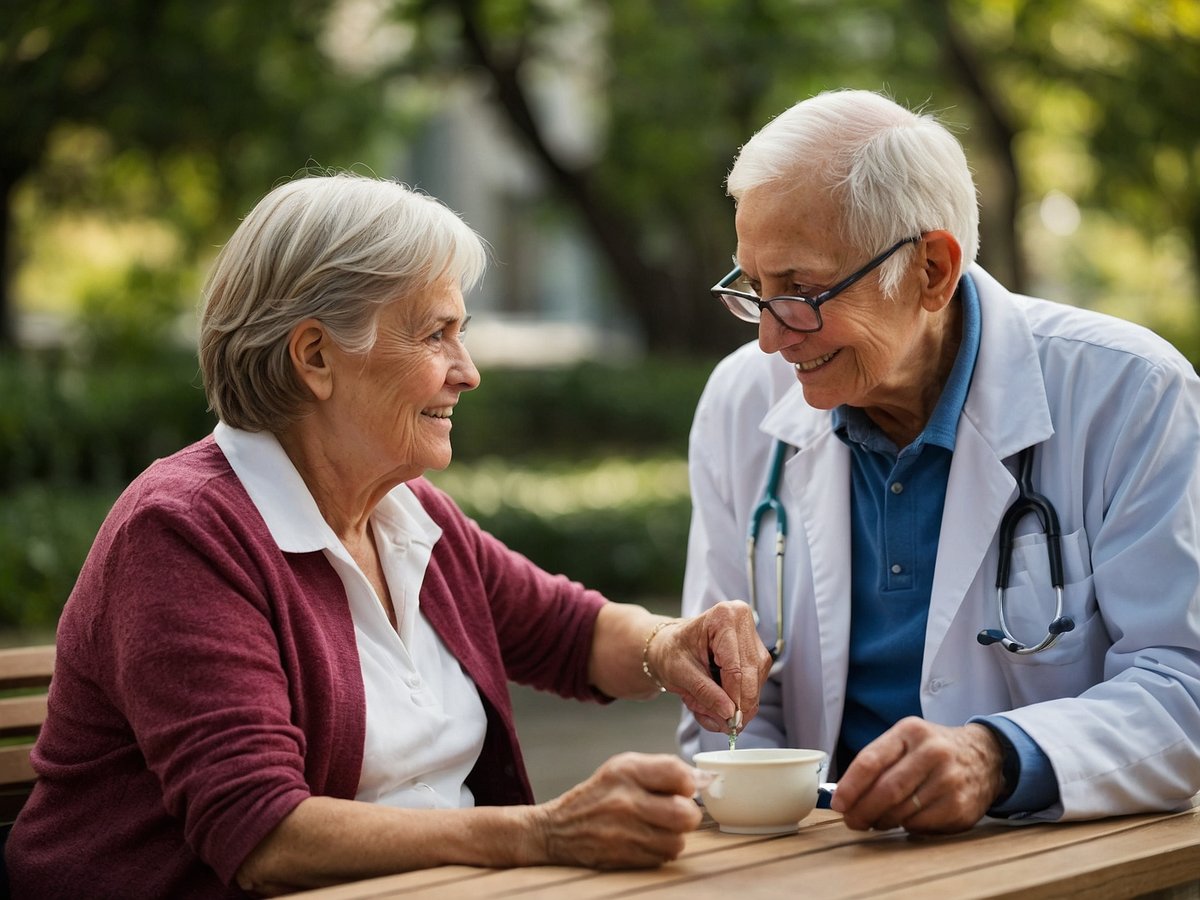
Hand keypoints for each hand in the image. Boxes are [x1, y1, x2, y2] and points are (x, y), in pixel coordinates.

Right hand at [533, 753, 703, 867]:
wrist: (558, 829)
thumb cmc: (599, 795)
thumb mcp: (624, 767)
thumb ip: (664, 769)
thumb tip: (704, 780)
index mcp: (627, 771)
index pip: (679, 774)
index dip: (690, 784)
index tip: (684, 788)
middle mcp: (625, 801)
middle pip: (685, 814)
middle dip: (688, 814)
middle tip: (678, 812)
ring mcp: (623, 832)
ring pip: (677, 841)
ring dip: (674, 836)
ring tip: (659, 827)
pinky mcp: (623, 857)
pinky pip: (662, 857)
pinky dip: (660, 850)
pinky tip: (646, 840)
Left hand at [649, 600, 771, 733]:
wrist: (672, 645)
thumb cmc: (673, 651)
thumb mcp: (680, 673)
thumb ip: (705, 693)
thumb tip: (728, 715)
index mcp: (723, 617)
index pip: (736, 667)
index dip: (734, 699)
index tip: (730, 723)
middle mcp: (743, 621)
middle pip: (750, 675)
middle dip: (739, 705)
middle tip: (727, 726)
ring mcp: (753, 637)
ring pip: (756, 682)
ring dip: (738, 703)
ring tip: (713, 712)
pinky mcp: (756, 653)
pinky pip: (755, 683)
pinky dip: (739, 698)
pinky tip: (721, 704)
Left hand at [830, 719, 1004, 833]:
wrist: (984, 757)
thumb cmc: (932, 751)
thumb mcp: (906, 740)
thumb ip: (877, 760)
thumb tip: (844, 794)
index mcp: (911, 732)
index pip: (870, 761)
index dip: (849, 786)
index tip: (838, 804)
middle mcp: (932, 753)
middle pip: (885, 790)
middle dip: (862, 810)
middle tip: (851, 821)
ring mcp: (949, 781)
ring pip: (901, 811)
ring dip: (881, 821)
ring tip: (874, 820)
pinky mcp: (960, 807)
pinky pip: (920, 824)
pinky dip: (905, 826)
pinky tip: (903, 821)